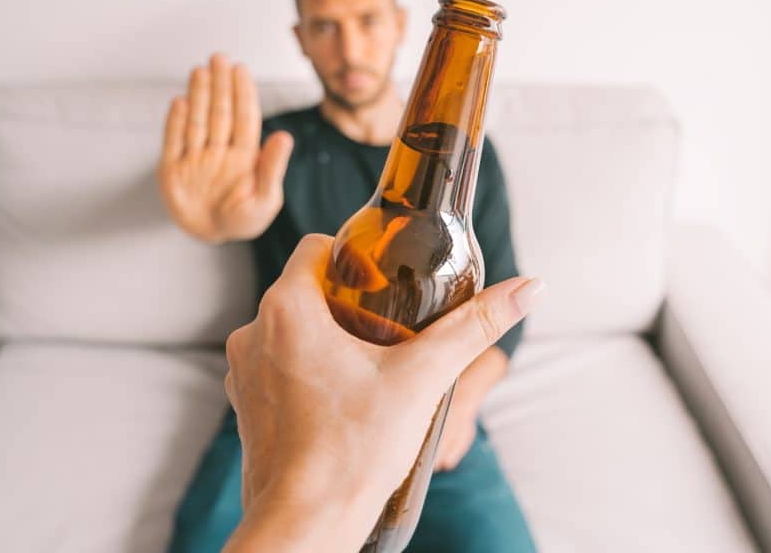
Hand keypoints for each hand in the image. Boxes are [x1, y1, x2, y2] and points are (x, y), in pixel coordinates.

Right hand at [158, 53, 293, 243]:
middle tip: (219, 57)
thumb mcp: (265, 199)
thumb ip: (272, 167)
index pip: (244, 118)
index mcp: (244, 155)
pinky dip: (176, 122)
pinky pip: (174, 141)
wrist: (212, 236)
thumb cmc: (243, 220)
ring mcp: (195, 157)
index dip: (242, 93)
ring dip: (199, 96)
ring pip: (198, 121)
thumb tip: (285, 136)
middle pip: (220, 113)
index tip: (240, 69)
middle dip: (220, 85)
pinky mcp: (173, 169)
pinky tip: (180, 101)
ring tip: (200, 71)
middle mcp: (220, 151)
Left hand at [222, 234, 545, 551]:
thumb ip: (474, 327)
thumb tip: (528, 289)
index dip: (353, 258)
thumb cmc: (354, 451)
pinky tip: (341, 399)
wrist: (307, 522)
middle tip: (386, 328)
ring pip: (289, 330)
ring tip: (367, 367)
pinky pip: (277, 367)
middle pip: (305, 290)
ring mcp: (243, 371)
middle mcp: (252, 333)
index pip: (315, 248)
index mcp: (285, 310)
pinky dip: (306, 372)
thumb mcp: (423, 378)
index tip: (383, 283)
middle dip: (346, 302)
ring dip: (324, 338)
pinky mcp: (245, 404)